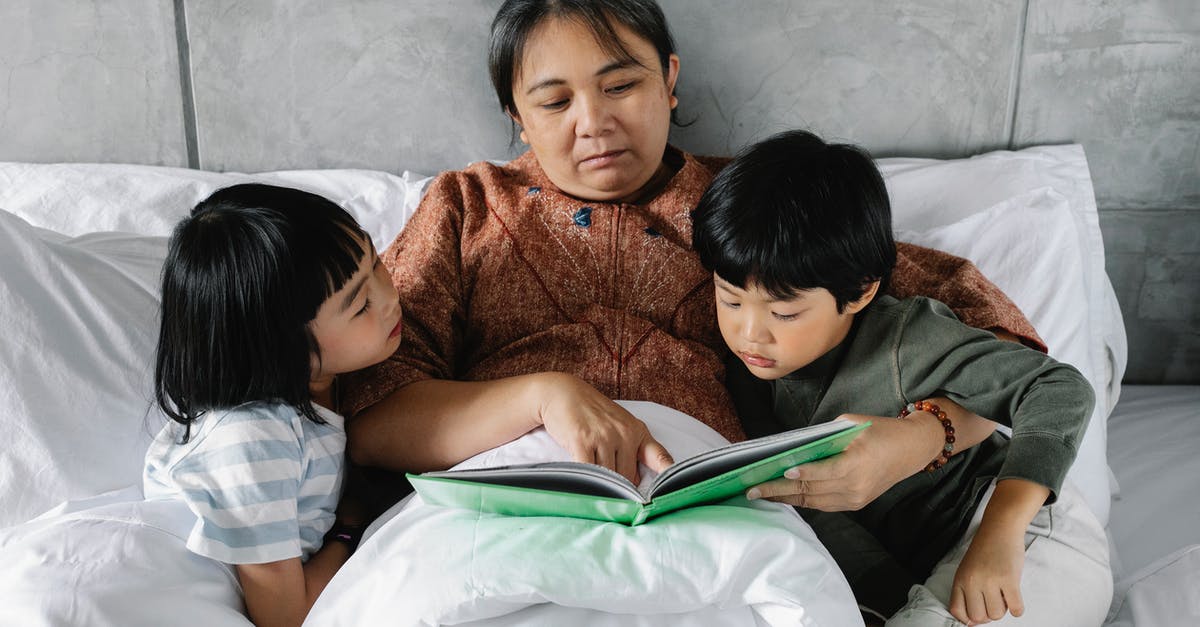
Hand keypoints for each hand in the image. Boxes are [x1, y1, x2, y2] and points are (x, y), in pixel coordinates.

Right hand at [533, 372, 673, 483]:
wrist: (563, 393)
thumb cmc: (593, 413)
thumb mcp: (621, 424)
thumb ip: (634, 449)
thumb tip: (636, 483)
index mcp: (637, 431)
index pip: (659, 458)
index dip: (667, 477)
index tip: (668, 494)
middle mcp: (624, 433)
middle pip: (628, 477)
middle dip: (619, 488)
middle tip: (609, 491)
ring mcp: (603, 436)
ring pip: (608, 477)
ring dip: (601, 485)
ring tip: (593, 483)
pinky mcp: (582, 440)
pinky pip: (589, 471)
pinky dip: (587, 482)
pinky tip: (584, 484)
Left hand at [746, 412, 939, 509]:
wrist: (911, 450)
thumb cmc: (879, 430)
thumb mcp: (851, 424)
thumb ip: (823, 437)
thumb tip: (794, 446)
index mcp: (856, 463)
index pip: (822, 472)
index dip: (801, 474)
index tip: (781, 472)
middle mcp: (855, 486)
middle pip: (811, 491)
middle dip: (779, 491)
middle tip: (752, 490)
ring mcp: (855, 499)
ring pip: (813, 502)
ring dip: (786, 499)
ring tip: (760, 494)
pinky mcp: (855, 504)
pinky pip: (823, 504)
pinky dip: (802, 500)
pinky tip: (783, 495)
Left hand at [949, 528, 1025, 623]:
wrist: (999, 528)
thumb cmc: (984, 550)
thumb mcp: (967, 570)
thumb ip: (967, 592)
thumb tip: (972, 623)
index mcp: (960, 580)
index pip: (957, 612)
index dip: (969, 618)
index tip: (979, 612)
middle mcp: (973, 581)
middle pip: (979, 617)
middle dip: (988, 615)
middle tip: (994, 601)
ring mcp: (990, 580)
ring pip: (996, 615)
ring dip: (1003, 610)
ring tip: (1003, 595)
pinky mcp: (1009, 579)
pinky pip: (1015, 608)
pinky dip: (1017, 609)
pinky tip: (1014, 598)